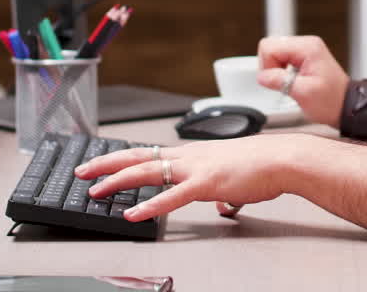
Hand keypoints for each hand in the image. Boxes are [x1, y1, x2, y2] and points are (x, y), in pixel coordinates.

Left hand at [75, 135, 311, 221]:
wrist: (283, 159)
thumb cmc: (263, 165)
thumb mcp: (232, 174)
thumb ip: (220, 189)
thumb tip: (220, 203)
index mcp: (194, 153)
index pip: (150, 153)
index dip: (124, 158)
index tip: (103, 163)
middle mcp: (189, 156)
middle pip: (139, 157)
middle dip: (107, 164)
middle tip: (83, 172)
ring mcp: (196, 168)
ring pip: (147, 172)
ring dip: (117, 181)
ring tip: (96, 191)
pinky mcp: (207, 183)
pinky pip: (171, 197)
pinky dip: (149, 206)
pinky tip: (132, 213)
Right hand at [256, 36, 348, 126]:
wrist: (345, 107)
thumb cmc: (332, 101)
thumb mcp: (304, 93)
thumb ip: (280, 81)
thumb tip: (262, 76)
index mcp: (307, 48)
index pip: (270, 46)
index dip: (267, 66)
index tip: (277, 81)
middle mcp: (306, 44)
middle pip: (270, 47)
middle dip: (271, 67)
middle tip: (283, 83)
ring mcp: (305, 50)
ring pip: (274, 53)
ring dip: (276, 70)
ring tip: (289, 83)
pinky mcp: (303, 58)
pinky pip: (281, 59)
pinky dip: (281, 71)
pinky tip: (292, 81)